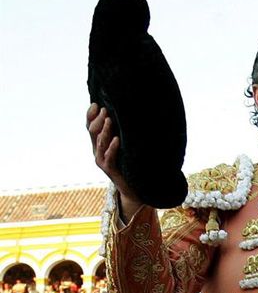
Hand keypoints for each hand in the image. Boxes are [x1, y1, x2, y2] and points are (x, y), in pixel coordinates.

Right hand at [86, 103, 142, 220]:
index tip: (96, 104)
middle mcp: (97, 151)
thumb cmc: (128, 163)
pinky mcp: (109, 170)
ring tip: (110, 120)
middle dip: (98, 120)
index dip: (90, 115)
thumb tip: (124, 112)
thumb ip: (120, 131)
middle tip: (106, 110)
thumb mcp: (123, 145)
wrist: (132, 187)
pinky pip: (109, 157)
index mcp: (98, 143)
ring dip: (104, 131)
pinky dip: (113, 148)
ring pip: (99, 143)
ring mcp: (101, 161)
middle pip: (92, 132)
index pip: (90, 126)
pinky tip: (118, 139)